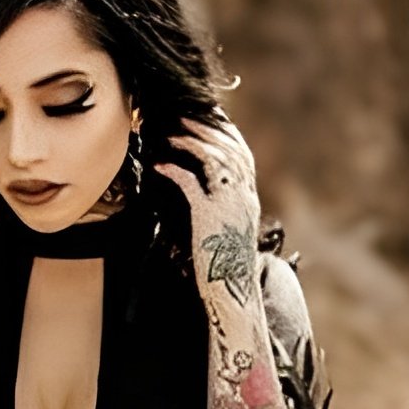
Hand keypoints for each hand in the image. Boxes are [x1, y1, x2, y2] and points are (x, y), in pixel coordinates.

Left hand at [157, 116, 261, 310]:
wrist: (231, 292)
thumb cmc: (223, 264)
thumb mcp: (229, 230)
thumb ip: (223, 206)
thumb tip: (204, 188)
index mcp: (248, 198)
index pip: (242, 155)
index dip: (226, 133)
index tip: (211, 118)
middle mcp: (243, 197)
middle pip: (229, 150)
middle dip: (207, 129)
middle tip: (185, 116)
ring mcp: (227, 205)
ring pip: (215, 160)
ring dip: (192, 143)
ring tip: (172, 134)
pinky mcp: (208, 217)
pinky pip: (191, 184)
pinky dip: (175, 169)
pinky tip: (159, 164)